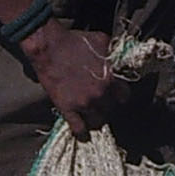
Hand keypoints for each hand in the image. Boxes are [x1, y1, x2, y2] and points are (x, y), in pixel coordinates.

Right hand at [20, 23, 123, 138]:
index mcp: (111, 78)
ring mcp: (84, 103)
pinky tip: (83, 134)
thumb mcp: (102, 42)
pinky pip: (78, 128)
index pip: (125, 97)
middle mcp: (101, 93)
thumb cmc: (75, 41)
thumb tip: (118, 58)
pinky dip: (82, 133)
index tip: (115, 96)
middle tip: (102, 105)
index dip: (120, 96)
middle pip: (111, 110)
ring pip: (97, 121)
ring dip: (96, 119)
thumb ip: (112, 54)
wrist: (49, 46)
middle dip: (108, 107)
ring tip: (93, 117)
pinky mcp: (67, 108)